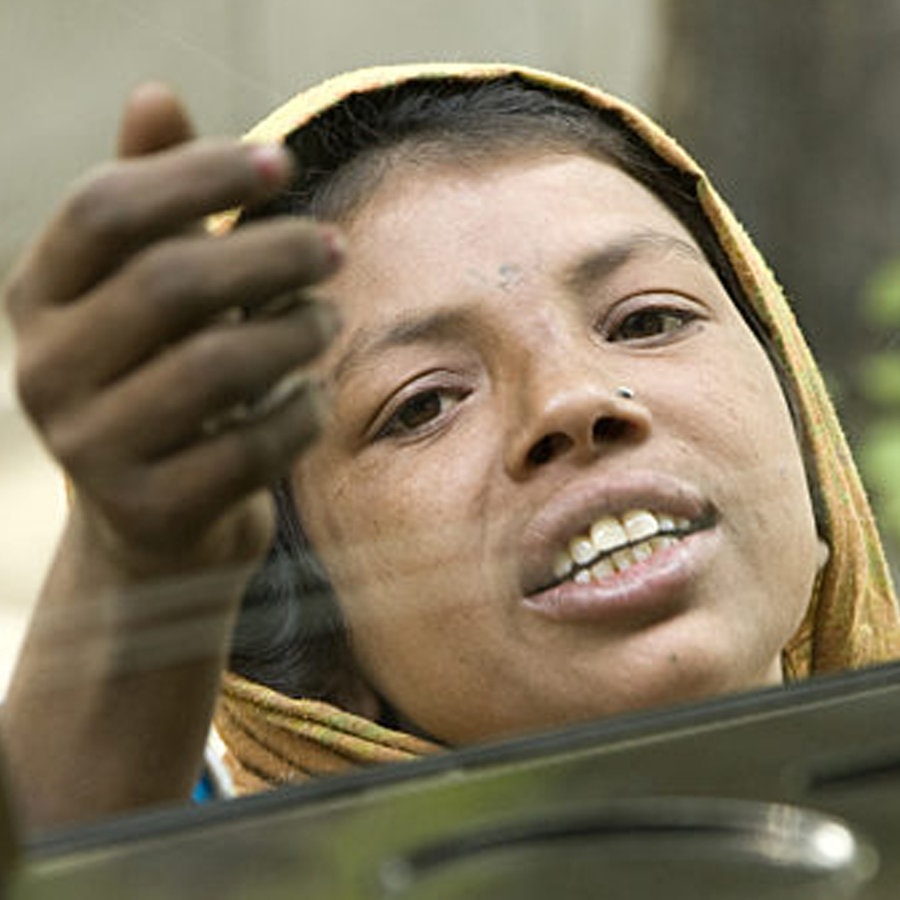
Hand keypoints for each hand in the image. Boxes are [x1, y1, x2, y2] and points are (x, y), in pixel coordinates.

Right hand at [4, 84, 341, 577]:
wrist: (156, 520)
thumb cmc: (164, 380)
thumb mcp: (150, 292)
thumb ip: (155, 201)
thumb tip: (154, 92)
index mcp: (37, 298)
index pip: (106, 208)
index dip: (199, 174)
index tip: (283, 162)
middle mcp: (45, 371)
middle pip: (171, 282)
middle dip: (272, 255)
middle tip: (335, 247)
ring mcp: (92, 450)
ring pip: (217, 366)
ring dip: (296, 331)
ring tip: (327, 319)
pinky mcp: (152, 512)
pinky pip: (253, 448)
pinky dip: (304, 413)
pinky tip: (317, 398)